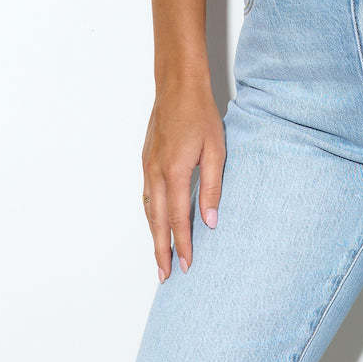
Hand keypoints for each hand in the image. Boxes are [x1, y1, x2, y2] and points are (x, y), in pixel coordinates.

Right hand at [141, 80, 225, 282]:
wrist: (178, 86)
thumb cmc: (201, 114)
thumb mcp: (216, 150)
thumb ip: (212, 187)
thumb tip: (210, 221)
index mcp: (175, 172)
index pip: (177, 219)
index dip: (182, 245)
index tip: (186, 266)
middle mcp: (156, 173)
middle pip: (156, 221)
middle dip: (161, 250)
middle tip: (166, 275)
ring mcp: (147, 166)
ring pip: (148, 209)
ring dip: (153, 235)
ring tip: (160, 256)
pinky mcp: (146, 159)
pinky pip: (146, 194)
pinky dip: (150, 214)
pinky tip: (156, 221)